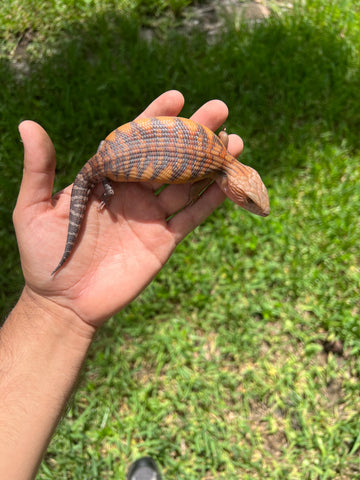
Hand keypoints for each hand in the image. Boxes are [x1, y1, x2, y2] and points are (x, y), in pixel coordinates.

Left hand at [13, 90, 243, 327]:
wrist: (65, 300)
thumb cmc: (43, 254)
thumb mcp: (32, 209)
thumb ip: (38, 169)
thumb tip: (27, 125)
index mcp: (106, 178)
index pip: (134, 141)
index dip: (154, 119)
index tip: (175, 97)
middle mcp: (133, 191)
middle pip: (168, 156)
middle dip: (193, 132)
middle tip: (218, 109)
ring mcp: (151, 215)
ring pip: (187, 181)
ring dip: (211, 162)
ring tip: (234, 140)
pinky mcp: (164, 240)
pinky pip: (192, 216)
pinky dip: (211, 200)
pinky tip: (230, 181)